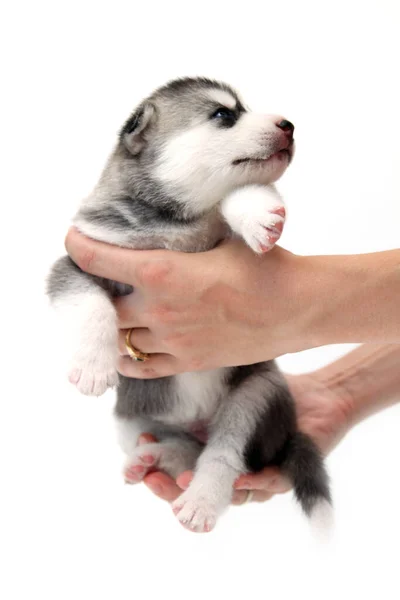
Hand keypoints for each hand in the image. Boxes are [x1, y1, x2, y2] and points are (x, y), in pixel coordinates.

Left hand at [65, 228, 313, 378]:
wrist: (298, 307)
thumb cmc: (264, 266)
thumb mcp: (222, 238)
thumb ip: (185, 237)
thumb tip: (167, 226)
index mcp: (162, 271)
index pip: (99, 259)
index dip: (79, 247)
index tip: (74, 240)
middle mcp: (158, 309)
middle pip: (103, 307)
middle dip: (95, 293)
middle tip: (99, 283)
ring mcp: (171, 340)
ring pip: (120, 339)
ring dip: (112, 327)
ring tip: (114, 316)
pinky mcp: (188, 361)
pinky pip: (141, 366)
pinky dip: (127, 359)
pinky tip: (125, 350)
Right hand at [141, 372, 353, 503]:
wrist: (316, 392)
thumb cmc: (263, 384)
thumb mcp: (216, 381)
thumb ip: (186, 381)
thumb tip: (142, 370)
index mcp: (208, 447)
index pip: (173, 466)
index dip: (151, 470)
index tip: (133, 466)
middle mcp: (228, 466)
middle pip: (193, 488)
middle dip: (169, 489)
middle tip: (152, 481)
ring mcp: (255, 473)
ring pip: (227, 493)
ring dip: (204, 493)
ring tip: (183, 482)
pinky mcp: (285, 473)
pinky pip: (270, 484)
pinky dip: (256, 483)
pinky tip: (241, 480)